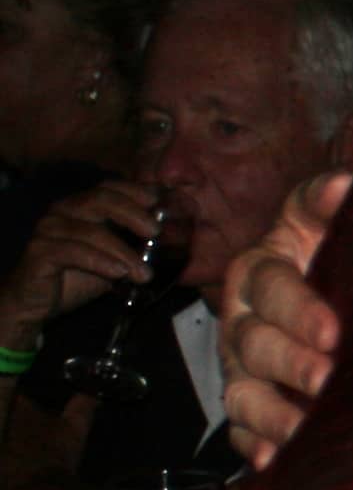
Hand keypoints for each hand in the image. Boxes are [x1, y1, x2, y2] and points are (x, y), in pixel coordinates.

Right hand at [1, 179, 167, 354]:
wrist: (38, 303)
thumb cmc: (79, 275)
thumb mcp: (114, 258)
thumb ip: (136, 245)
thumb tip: (176, 241)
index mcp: (82, 206)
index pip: (109, 187)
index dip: (134, 190)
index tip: (158, 202)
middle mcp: (63, 211)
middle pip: (101, 200)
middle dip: (133, 214)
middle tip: (156, 232)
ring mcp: (48, 229)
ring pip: (91, 231)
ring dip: (123, 252)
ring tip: (144, 273)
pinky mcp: (39, 252)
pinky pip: (72, 252)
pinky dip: (100, 261)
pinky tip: (118, 274)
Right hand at [217, 170, 351, 468]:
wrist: (325, 283)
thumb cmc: (329, 247)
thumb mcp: (323, 217)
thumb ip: (326, 199)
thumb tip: (342, 184)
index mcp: (259, 270)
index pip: (271, 286)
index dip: (298, 309)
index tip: (334, 331)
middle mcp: (240, 320)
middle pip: (252, 344)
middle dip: (289, 363)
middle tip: (327, 380)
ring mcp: (239, 366)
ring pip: (241, 392)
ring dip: (271, 413)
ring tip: (304, 429)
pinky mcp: (247, 403)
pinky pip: (240, 429)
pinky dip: (255, 445)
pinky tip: (274, 460)